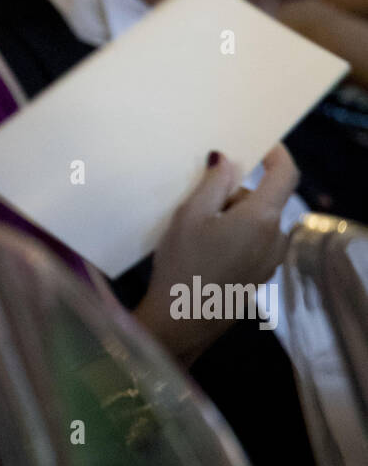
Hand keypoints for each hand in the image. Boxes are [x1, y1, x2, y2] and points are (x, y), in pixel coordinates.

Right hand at [135, 145, 298, 362]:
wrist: (180, 321)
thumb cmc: (182, 263)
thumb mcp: (190, 215)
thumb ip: (213, 182)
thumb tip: (227, 159)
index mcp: (262, 219)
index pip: (285, 175)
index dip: (277, 154)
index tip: (260, 144)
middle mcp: (275, 240)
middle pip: (264, 201)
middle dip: (237, 193)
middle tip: (200, 199)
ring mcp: (269, 262)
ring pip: (258, 223)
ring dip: (235, 216)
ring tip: (197, 229)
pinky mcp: (259, 278)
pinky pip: (254, 244)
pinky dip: (237, 236)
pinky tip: (206, 251)